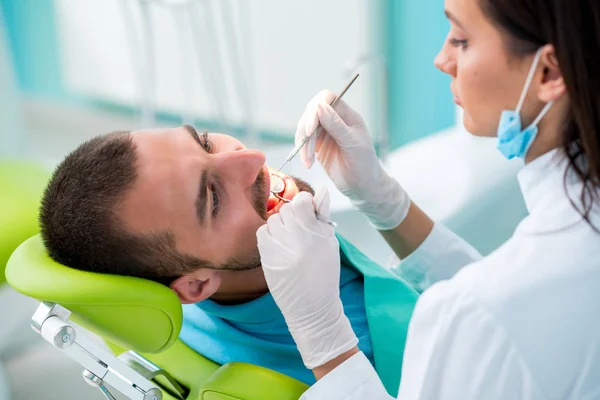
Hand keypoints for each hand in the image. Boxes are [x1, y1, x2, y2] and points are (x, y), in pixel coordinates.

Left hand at [256, 188, 357, 368]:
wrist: (312, 307)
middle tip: (300, 231)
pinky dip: (269, 235)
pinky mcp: (266, 256)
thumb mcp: (330, 243)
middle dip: (293, 217)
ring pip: (274, 219)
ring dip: (281, 225)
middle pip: (287, 209)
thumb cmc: (324, 274)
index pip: (301, 200)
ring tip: (290, 241)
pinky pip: (263, 232)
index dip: (305, 204)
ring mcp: (278, 246)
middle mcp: (295, 237)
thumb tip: (321, 191)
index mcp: (315, 232)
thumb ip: (323, 216)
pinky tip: (279, 245)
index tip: (308, 213)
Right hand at [296, 90, 409, 229]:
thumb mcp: (352, 144)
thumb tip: (319, 106)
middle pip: (311, 112)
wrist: (364, 187)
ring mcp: (325, 132)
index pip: (327, 99)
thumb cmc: (364, 165)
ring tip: (308, 161)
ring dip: (303, 144)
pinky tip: (308, 164)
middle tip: (307, 151)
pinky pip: (304, 142)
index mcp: (347, 116)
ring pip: (305, 128)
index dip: (316, 108)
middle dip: (306, 130)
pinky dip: (302, 152)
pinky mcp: (318, 145)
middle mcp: (335, 120)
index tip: (310, 129)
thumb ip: (336, 125)